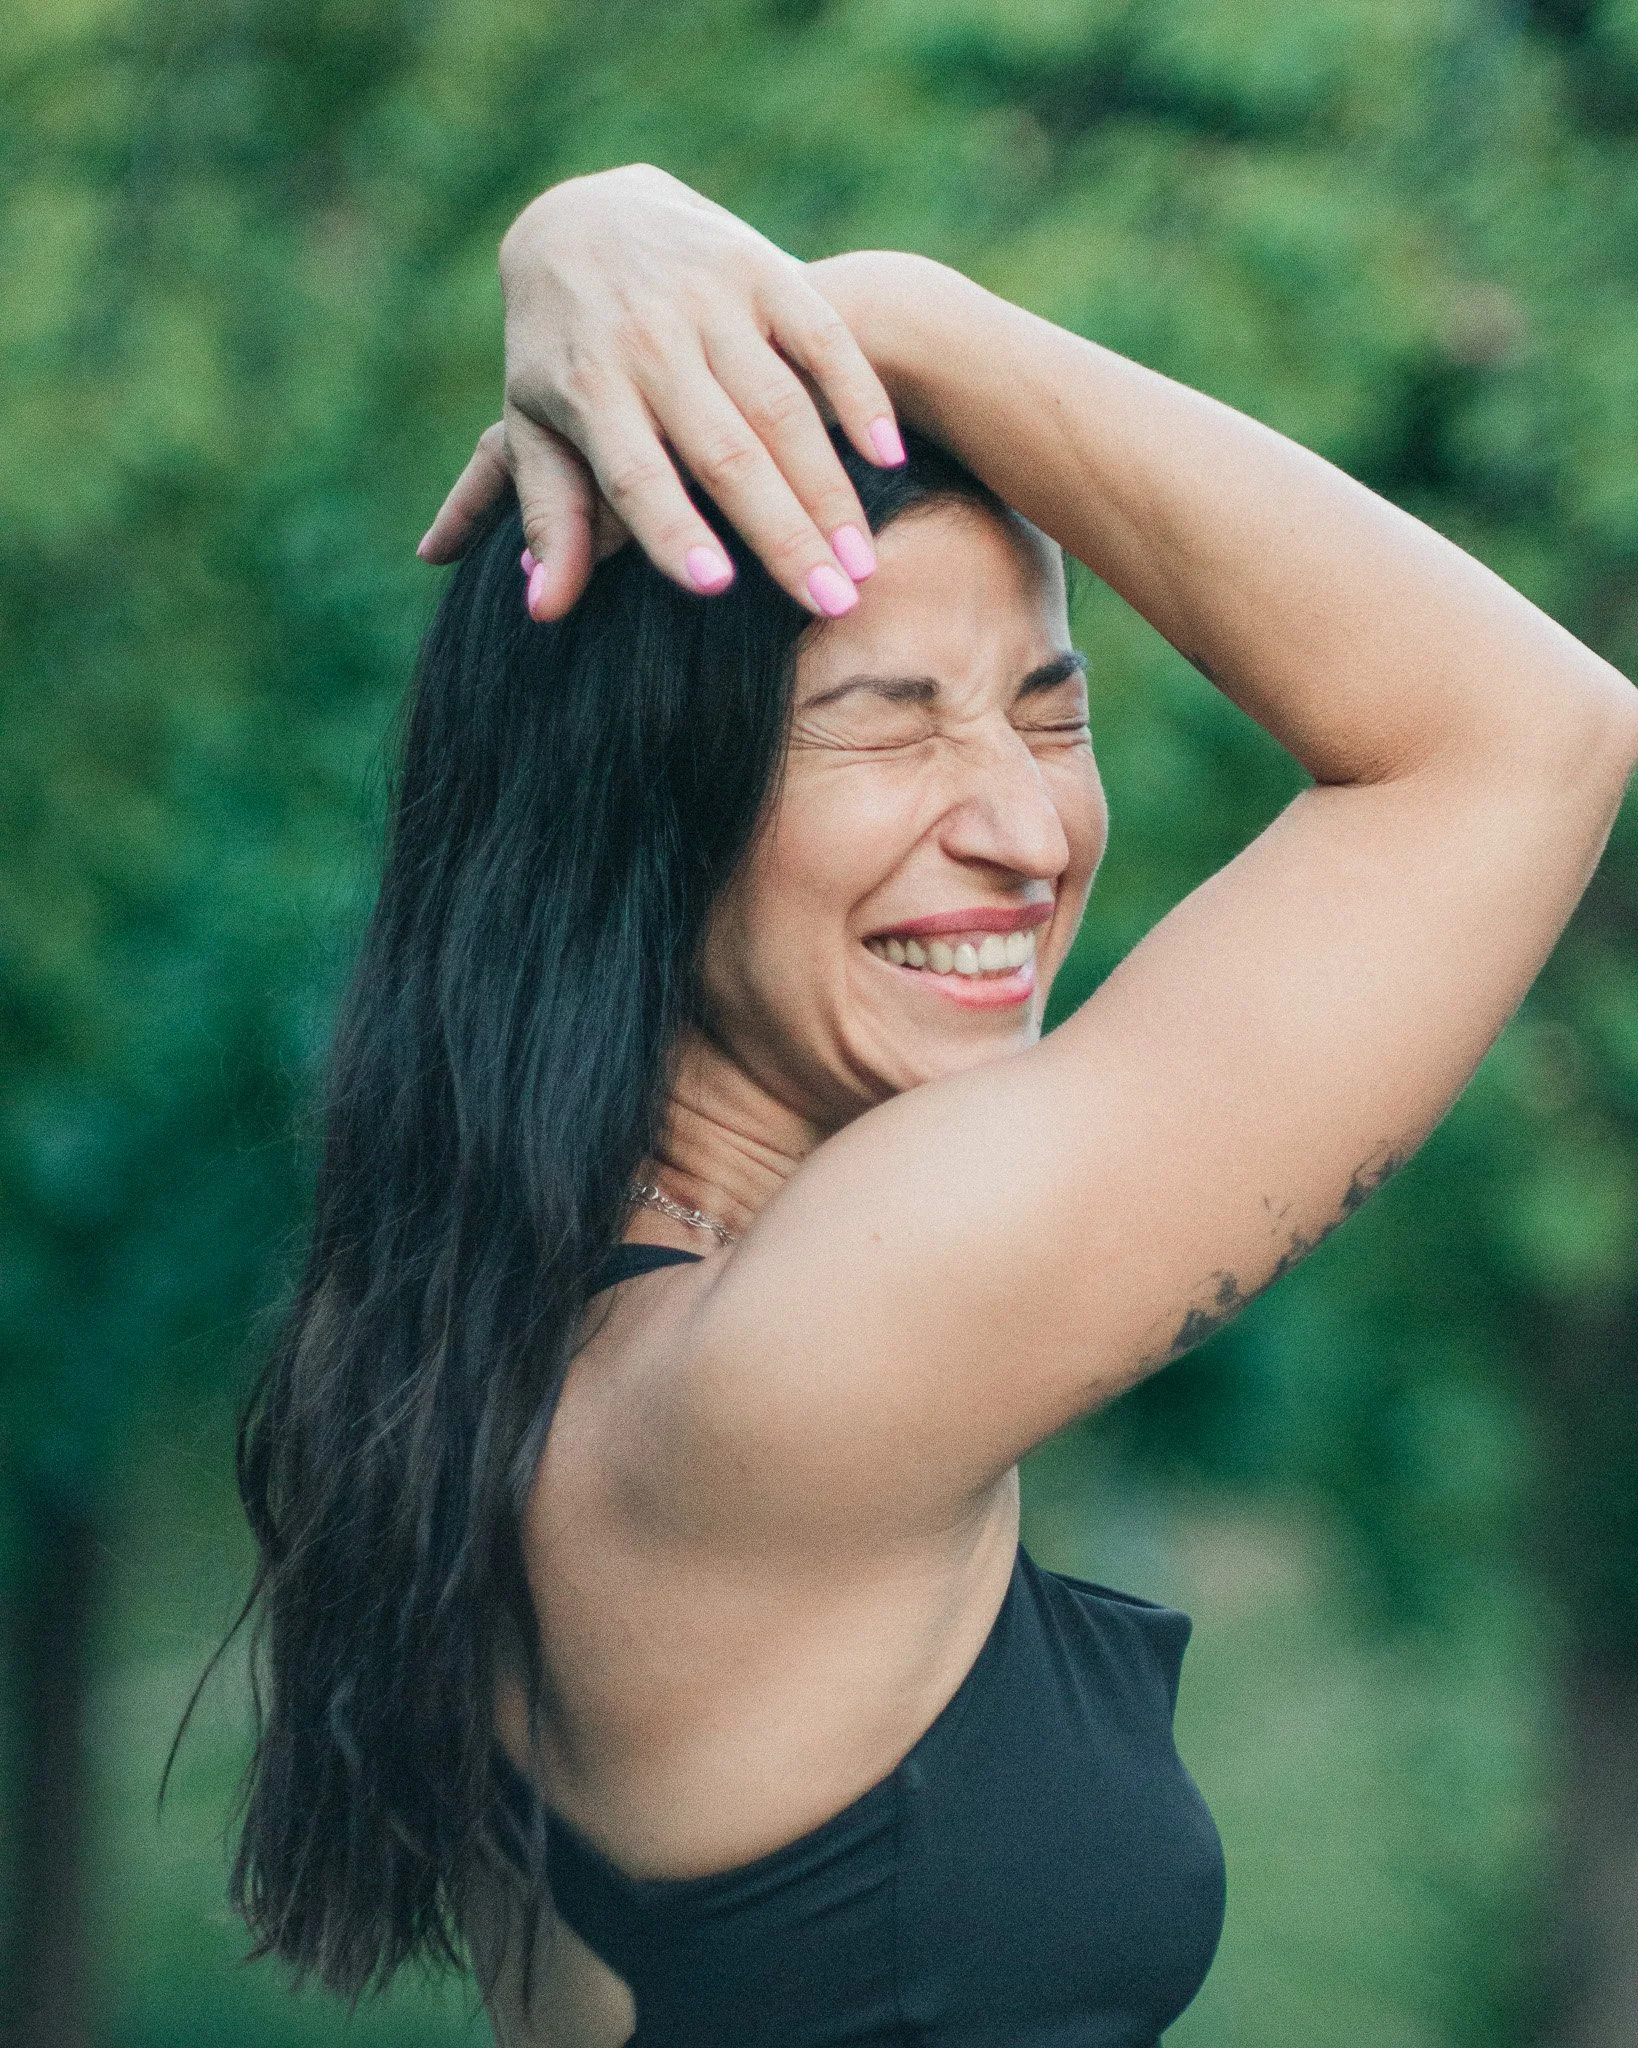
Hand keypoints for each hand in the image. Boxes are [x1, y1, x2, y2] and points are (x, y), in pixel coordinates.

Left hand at [417, 165, 906, 620]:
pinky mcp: (762, 270)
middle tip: (832, 604)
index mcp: (589, 388)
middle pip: (725, 454)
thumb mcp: (535, 425)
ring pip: (780, 407)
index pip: (635, 473)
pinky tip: (889, 457)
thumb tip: (543, 612)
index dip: (672, 529)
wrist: (587, 215)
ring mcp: (710, 301)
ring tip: (864, 565)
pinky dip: (858, 392)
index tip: (715, 585)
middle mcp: (651, 342)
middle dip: (782, 534)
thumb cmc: (562, 352)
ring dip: (828, 490)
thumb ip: (550, 518)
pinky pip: (820, 336)